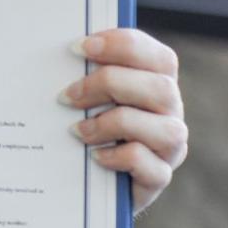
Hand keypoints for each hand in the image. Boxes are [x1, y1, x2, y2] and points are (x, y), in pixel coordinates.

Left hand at [62, 28, 186, 214]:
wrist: (86, 180)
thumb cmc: (84, 126)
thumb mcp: (86, 97)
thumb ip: (84, 74)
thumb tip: (56, 56)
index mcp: (158, 84)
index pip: (159, 58)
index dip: (122, 46)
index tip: (79, 48)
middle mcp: (171, 114)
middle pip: (162, 89)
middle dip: (110, 85)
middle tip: (67, 96)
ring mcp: (169, 148)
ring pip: (165, 130)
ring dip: (113, 124)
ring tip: (76, 130)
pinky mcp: (158, 178)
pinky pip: (151, 168)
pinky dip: (118, 158)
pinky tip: (93, 156)